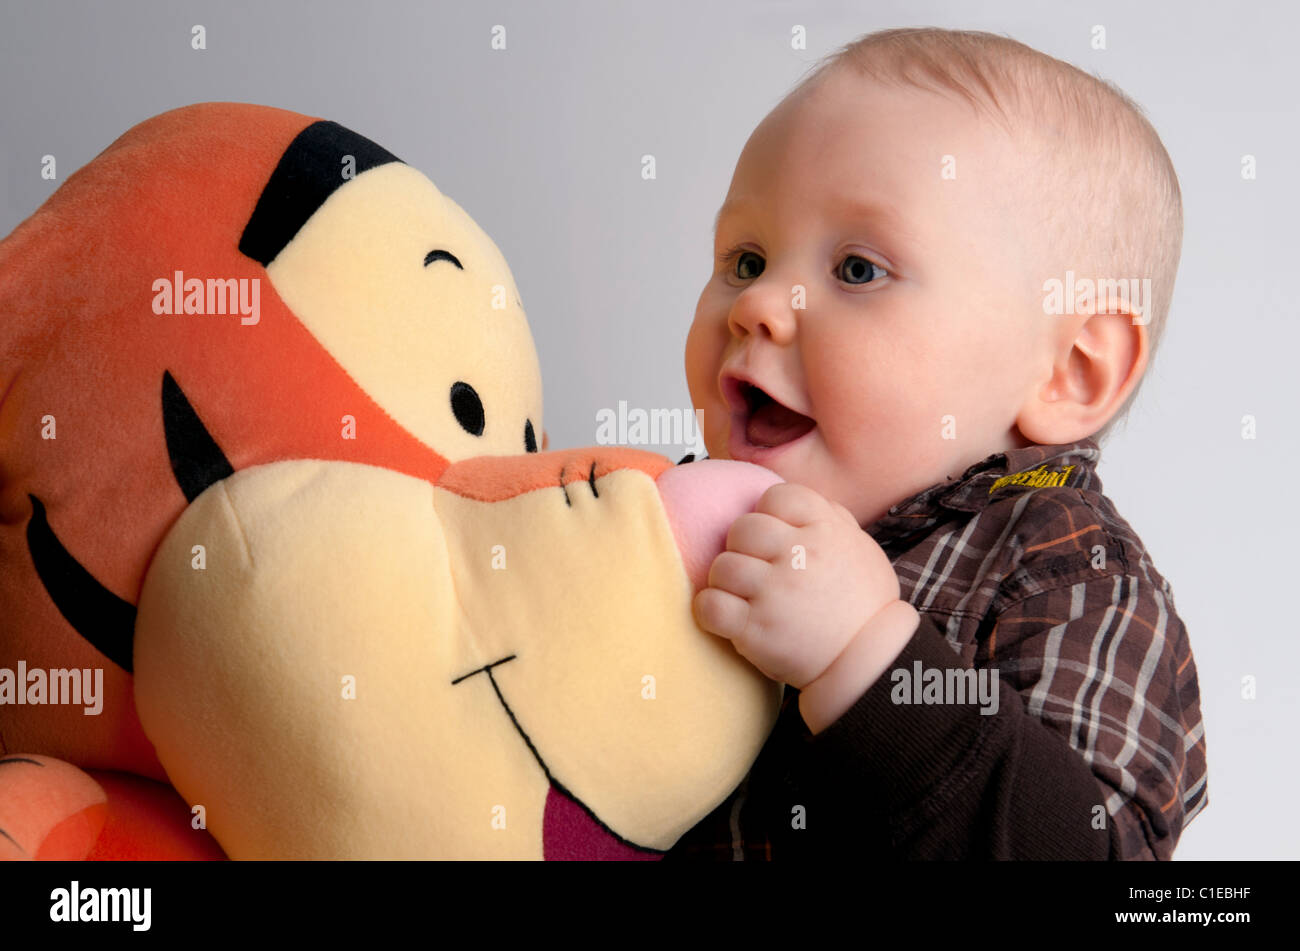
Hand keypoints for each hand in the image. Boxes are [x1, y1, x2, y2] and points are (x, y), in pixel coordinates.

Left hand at [692, 482, 906, 690]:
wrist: (870, 663)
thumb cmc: (863, 605)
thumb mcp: (860, 548)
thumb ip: (829, 518)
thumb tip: (792, 504)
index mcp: (825, 529)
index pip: (777, 496)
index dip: (770, 513)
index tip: (777, 537)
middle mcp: (799, 555)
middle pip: (742, 528)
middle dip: (744, 547)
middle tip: (757, 569)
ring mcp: (774, 592)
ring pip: (722, 566)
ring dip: (727, 580)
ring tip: (744, 594)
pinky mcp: (755, 628)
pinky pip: (710, 605)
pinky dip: (710, 609)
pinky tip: (728, 615)